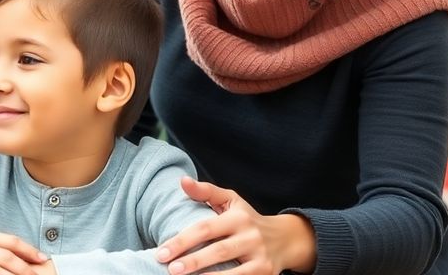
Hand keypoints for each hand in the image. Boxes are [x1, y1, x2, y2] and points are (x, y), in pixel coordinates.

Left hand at [155, 177, 315, 274]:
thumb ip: (206, 192)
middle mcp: (250, 236)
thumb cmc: (248, 219)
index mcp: (238, 217)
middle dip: (193, 261)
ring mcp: (260, 256)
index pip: (205, 228)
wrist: (286, 238)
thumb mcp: (231, 201)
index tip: (161, 252)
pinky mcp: (265, 273)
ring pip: (233, 271)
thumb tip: (182, 181)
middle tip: (170, 269)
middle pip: (218, 250)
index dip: (182, 240)